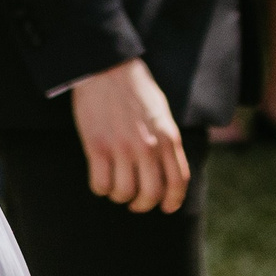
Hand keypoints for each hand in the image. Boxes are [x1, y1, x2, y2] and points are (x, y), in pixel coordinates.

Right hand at [69, 59, 190, 212]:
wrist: (105, 67)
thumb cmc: (134, 88)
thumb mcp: (162, 112)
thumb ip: (167, 140)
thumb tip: (168, 168)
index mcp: (168, 137)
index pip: (177, 182)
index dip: (172, 201)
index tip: (165, 207)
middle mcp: (148, 147)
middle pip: (151, 194)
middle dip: (142, 204)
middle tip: (134, 202)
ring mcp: (122, 148)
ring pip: (124, 193)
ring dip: (119, 196)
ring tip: (114, 188)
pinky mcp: (98, 147)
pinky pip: (100, 184)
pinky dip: (100, 189)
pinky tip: (99, 180)